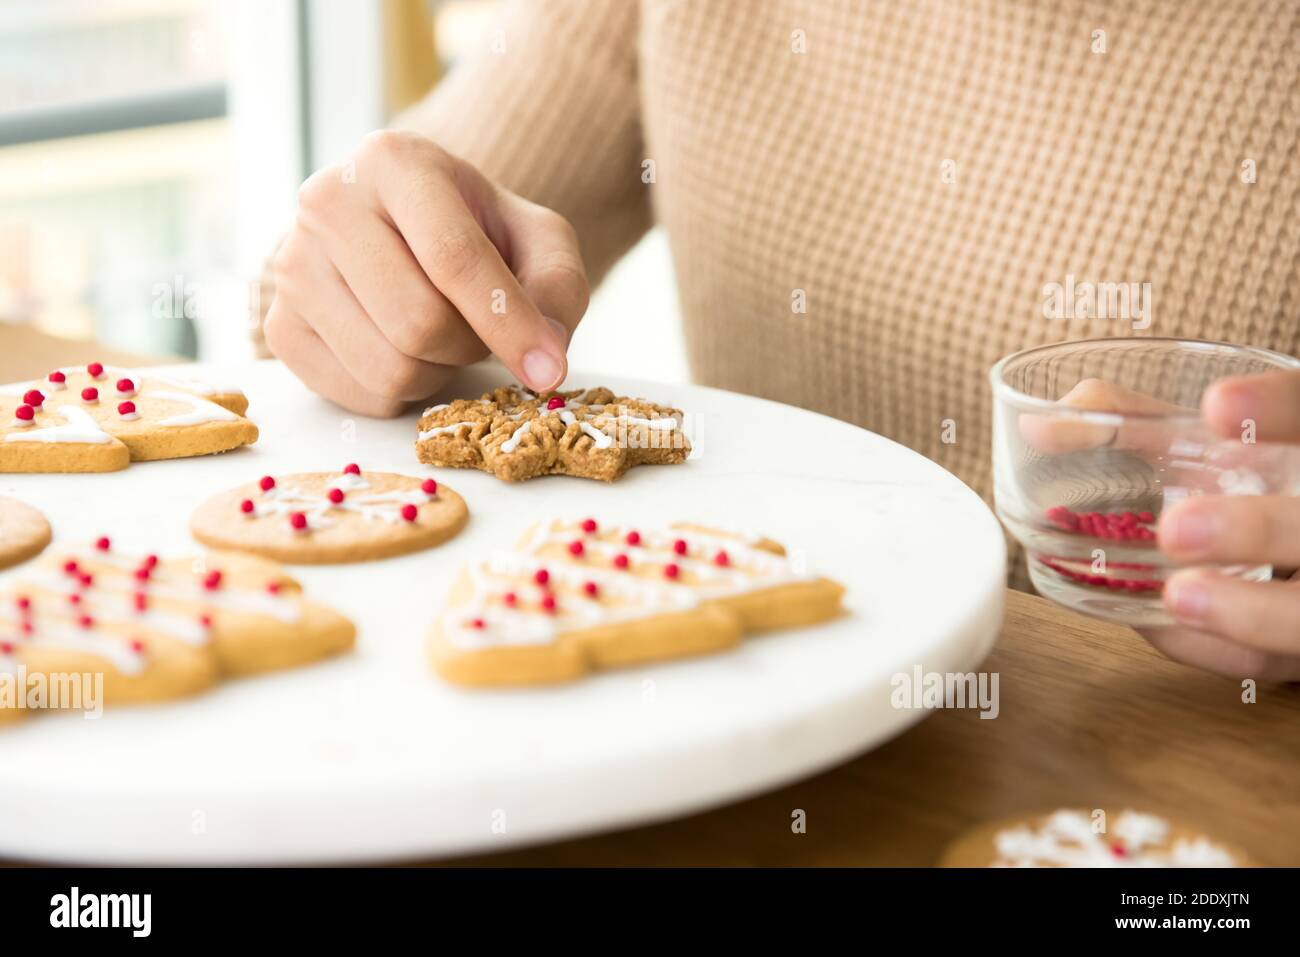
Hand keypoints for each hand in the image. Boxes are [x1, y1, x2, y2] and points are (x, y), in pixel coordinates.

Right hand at [264, 130, 587, 415]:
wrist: (405, 236)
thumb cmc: (478, 233)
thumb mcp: (537, 239)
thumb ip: (557, 286)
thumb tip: (544, 353)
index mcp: (393, 160)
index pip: (453, 258)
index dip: (508, 323)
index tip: (547, 370)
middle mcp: (327, 202)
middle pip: (418, 323)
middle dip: (470, 345)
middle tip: (479, 327)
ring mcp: (290, 266)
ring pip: (389, 368)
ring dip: (438, 371)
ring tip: (440, 332)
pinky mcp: (280, 326)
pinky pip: (360, 395)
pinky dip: (402, 391)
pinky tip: (403, 348)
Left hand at [1142, 370, 1299, 679]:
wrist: (1264, 566)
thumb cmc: (1220, 491)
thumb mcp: (1190, 446)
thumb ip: (1124, 422)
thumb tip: (1039, 425)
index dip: (1277, 409)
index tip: (1217, 404)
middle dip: (1258, 529)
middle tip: (1175, 529)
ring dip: (1247, 610)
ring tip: (1176, 595)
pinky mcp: (1295, 646)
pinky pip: (1266, 658)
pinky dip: (1214, 646)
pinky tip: (1166, 628)